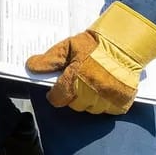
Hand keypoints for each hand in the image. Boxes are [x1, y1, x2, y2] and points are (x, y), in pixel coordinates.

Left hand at [26, 1, 155, 113]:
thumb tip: (31, 67)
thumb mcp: (67, 46)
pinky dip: (105, 104)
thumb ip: (49, 59)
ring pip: (91, 109)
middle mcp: (92, 90)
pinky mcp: (123, 100)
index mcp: (76, 76)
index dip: (54, 95)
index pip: (58, 97)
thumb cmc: (93, 44)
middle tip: (75, 84)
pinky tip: (104, 92)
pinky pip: (109, 110)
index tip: (55, 91)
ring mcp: (108, 97)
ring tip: (90, 87)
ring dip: (88, 101)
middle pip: (75, 104)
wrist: (124, 44)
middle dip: (72, 96)